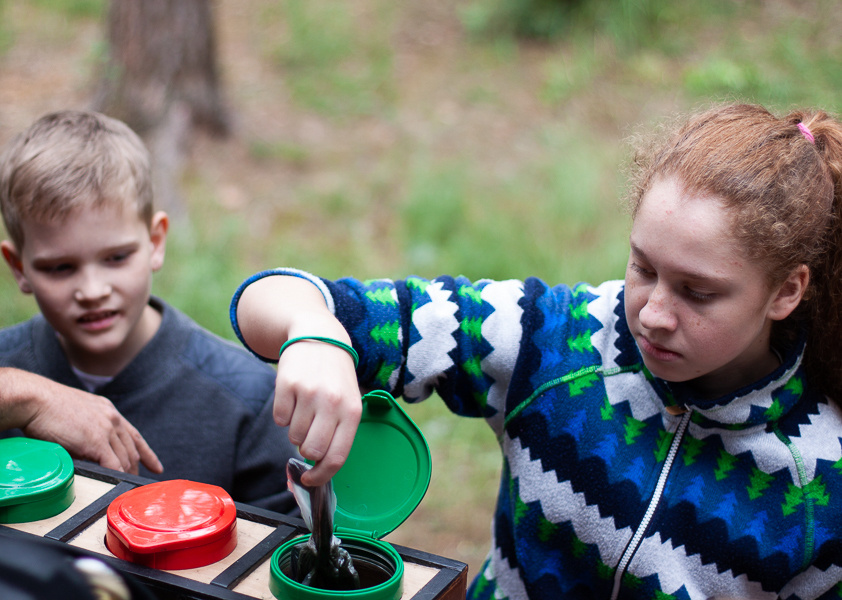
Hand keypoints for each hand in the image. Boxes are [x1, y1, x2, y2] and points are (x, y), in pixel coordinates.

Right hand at [1, 369, 162, 474]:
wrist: (35, 400)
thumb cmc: (47, 407)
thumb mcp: (77, 414)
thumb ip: (89, 429)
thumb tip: (90, 449)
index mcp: (109, 412)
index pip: (135, 436)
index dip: (147, 454)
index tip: (156, 467)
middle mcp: (113, 419)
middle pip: (132, 450)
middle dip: (136, 469)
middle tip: (137, 485)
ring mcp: (106, 429)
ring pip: (125, 458)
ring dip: (127, 475)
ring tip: (127, 490)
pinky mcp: (96, 441)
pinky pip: (113, 465)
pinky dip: (117, 477)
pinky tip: (119, 486)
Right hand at [236, 275, 362, 486]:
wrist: (320, 337)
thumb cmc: (336, 378)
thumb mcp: (349, 402)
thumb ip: (338, 433)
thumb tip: (317, 469)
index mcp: (352, 412)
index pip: (336, 457)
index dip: (321, 476)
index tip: (310, 480)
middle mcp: (332, 403)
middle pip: (311, 450)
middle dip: (306, 450)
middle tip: (309, 434)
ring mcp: (309, 393)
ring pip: (293, 436)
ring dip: (296, 429)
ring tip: (305, 409)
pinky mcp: (287, 384)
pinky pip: (279, 419)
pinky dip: (283, 415)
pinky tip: (294, 399)